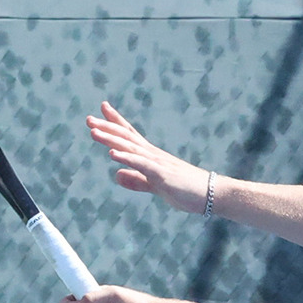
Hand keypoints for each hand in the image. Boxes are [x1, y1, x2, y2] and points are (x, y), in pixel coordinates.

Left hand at [86, 101, 210, 215]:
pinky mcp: (162, 175)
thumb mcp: (156, 187)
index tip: (102, 108)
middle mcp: (153, 155)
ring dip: (111, 139)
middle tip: (89, 118)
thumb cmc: (187, 190)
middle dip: (107, 127)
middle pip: (126, 137)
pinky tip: (112, 154)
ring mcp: (158, 163)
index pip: (130, 135)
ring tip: (93, 131)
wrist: (213, 194)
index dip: (115, 122)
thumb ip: (136, 181)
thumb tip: (116, 175)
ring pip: (130, 147)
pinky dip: (126, 158)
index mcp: (151, 157)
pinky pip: (141, 165)